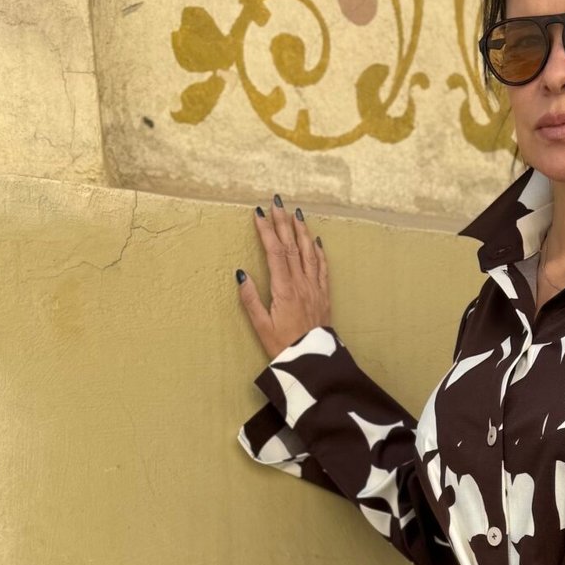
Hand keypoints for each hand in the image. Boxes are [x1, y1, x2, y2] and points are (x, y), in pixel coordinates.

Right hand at [236, 194, 330, 358]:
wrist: (314, 362)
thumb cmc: (284, 347)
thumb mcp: (261, 326)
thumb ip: (250, 299)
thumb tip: (241, 274)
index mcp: (283, 289)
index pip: (274, 252)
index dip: (266, 231)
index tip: (258, 213)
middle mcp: (301, 283)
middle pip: (291, 246)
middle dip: (283, 222)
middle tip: (276, 202)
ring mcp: (314, 288)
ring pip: (308, 252)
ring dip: (301, 230)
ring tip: (295, 213)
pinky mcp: (323, 295)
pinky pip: (322, 268)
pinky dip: (318, 251)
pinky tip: (315, 240)